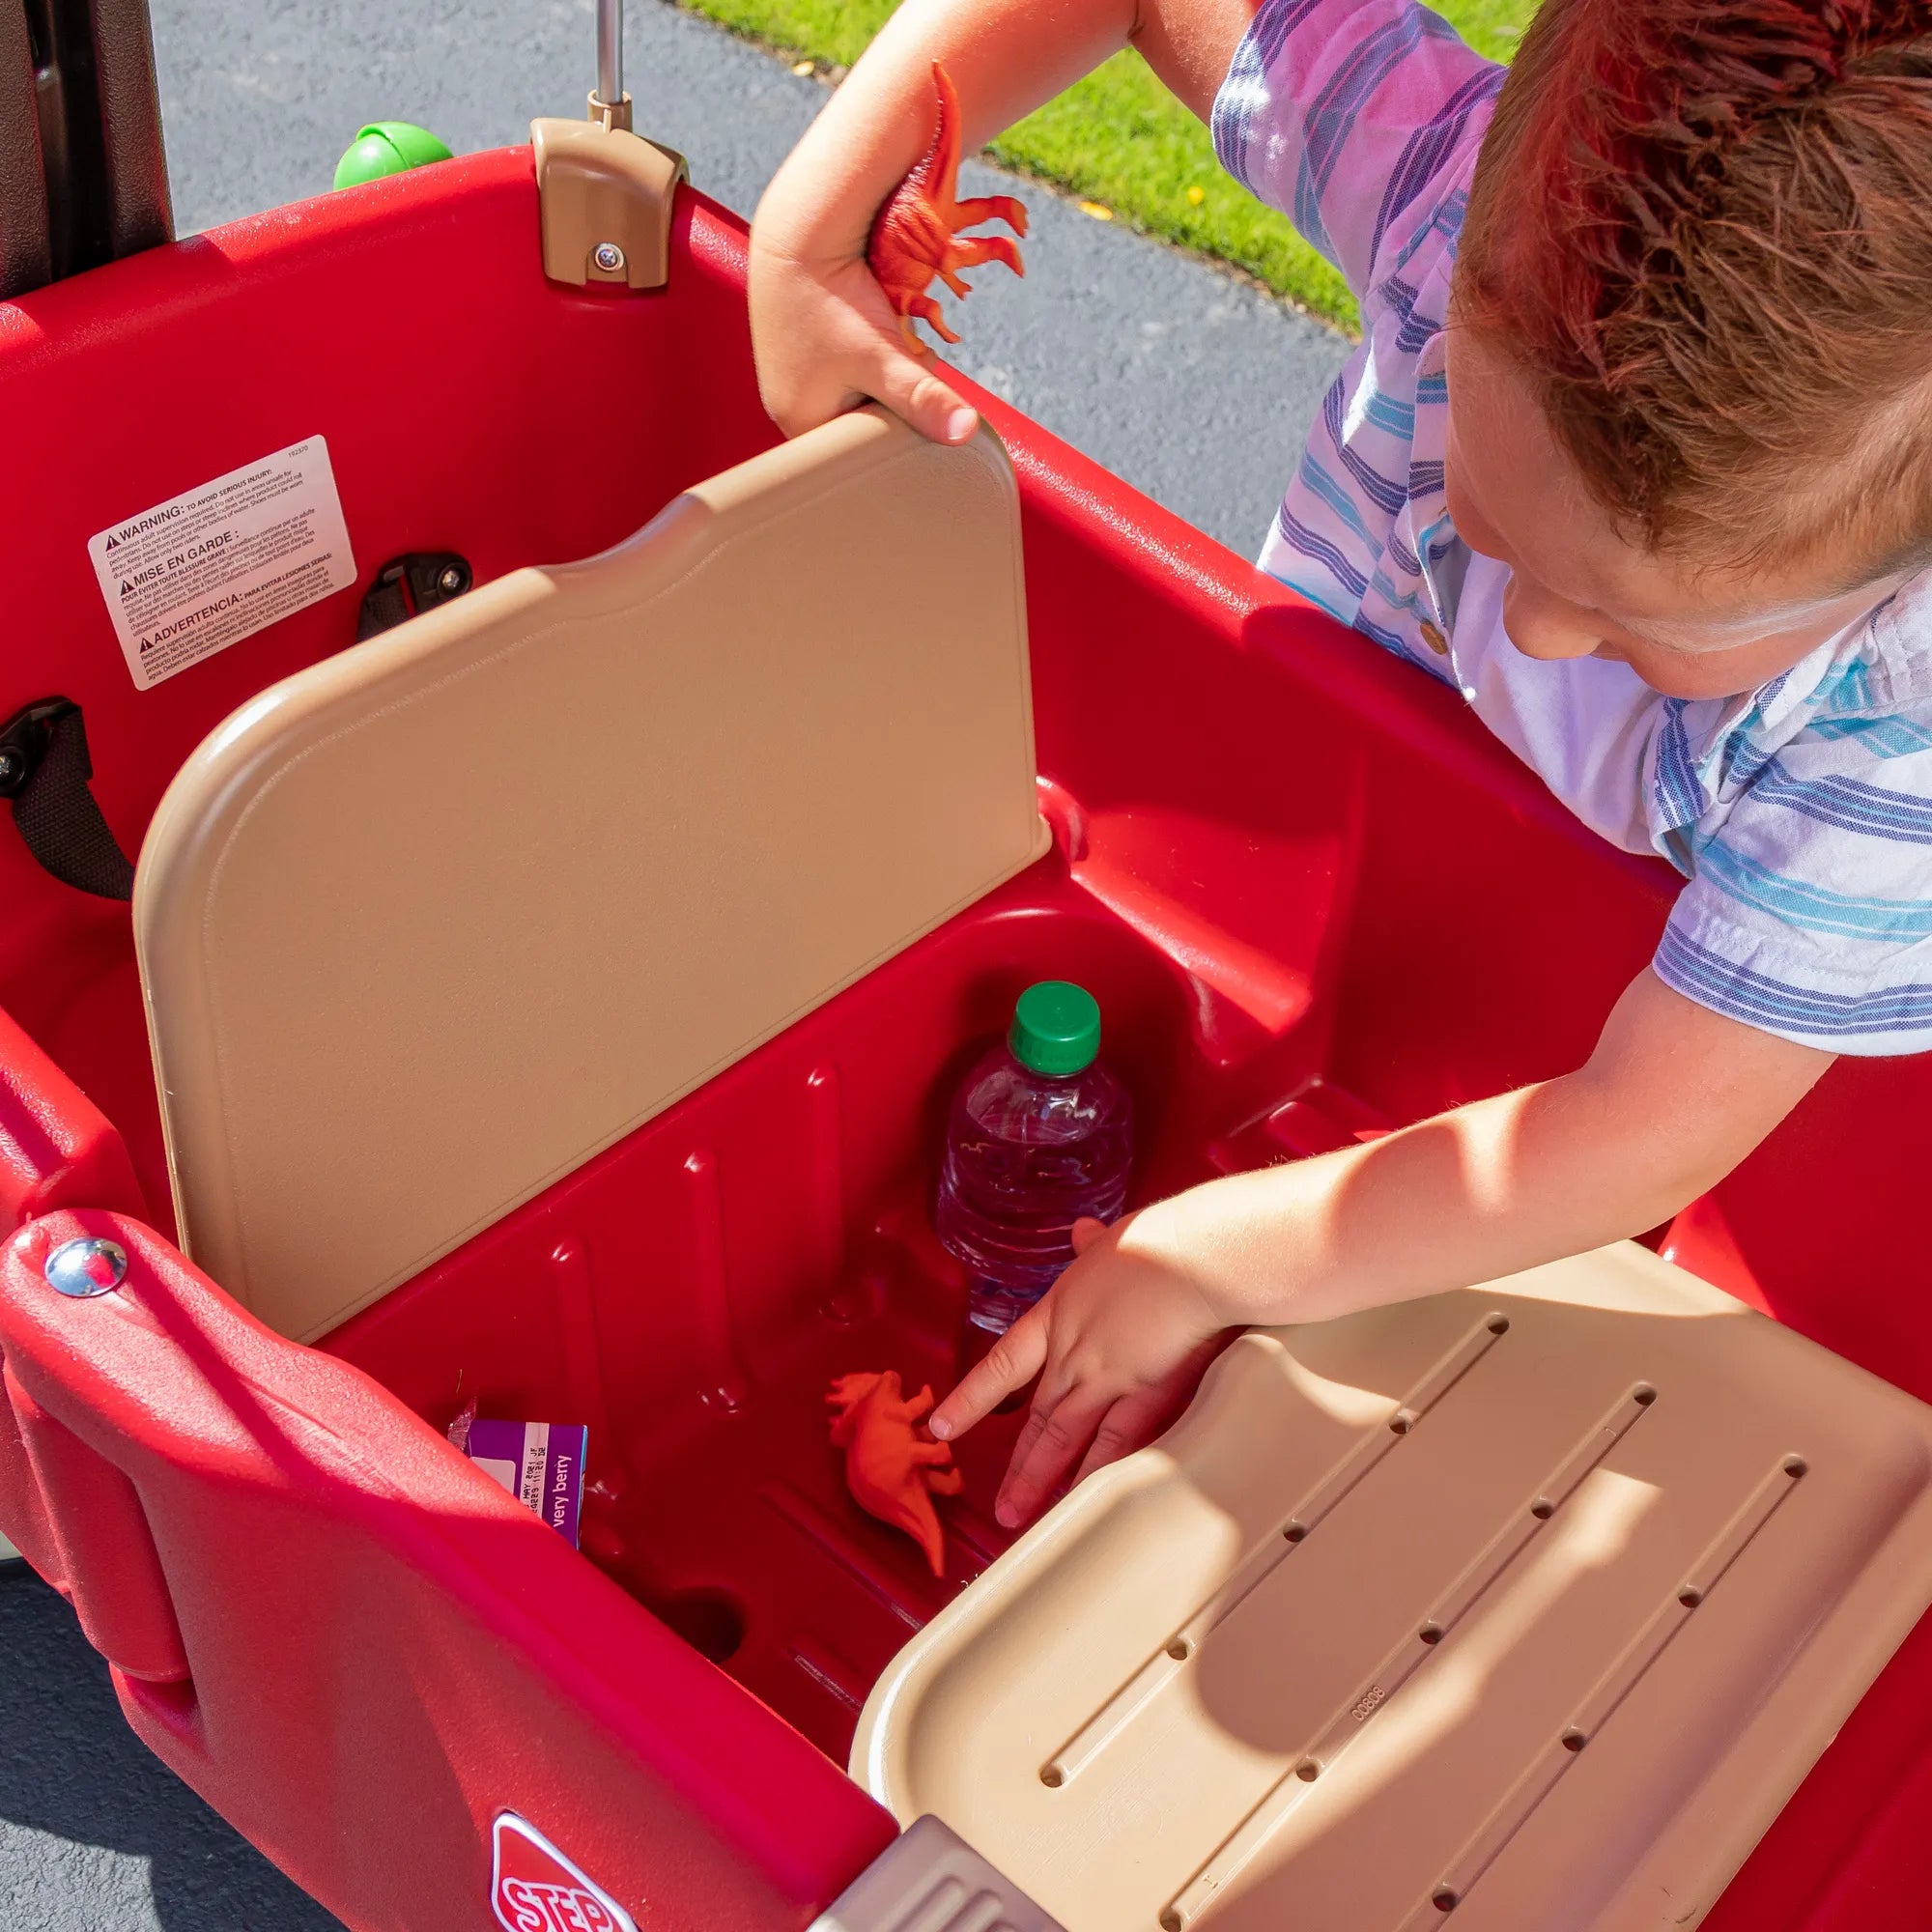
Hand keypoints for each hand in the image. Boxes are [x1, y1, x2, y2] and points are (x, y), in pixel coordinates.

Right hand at [746, 226, 978, 444]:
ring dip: (879, 372)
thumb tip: (967, 432)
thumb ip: (924, 397)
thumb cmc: (834, 296)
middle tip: (905, 361)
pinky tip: (868, 325)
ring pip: (854, 392)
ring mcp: (789, 374)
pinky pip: (841, 364)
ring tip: (885, 339)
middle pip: (857, 423)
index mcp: (800, 422)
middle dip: (889, 399)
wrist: (797, 227)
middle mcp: (787, 405)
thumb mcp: (883, 353)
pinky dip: (863, 351)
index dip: (894, 430)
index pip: (860, 450)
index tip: (915, 401)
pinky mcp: (796, 344)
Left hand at [931, 1204, 1229, 1528]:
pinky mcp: (1142, 1391)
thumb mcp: (1114, 1238)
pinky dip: (1094, 1472)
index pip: (1003, 1363)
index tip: (943, 1424)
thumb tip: (1081, 1233)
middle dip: (1018, 1463)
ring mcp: (1104, 1374)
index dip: (971, 1397)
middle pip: (1037, 1415)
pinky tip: (1083, 1497)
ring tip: (1023, 1514)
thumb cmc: (1160, 1241)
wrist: (1194, 1256)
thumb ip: (1093, 1247)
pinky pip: (1113, 1442)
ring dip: (1040, 1478)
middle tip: (1001, 1503)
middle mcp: (1072, 1350)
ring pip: (1063, 1436)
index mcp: (1059, 1312)